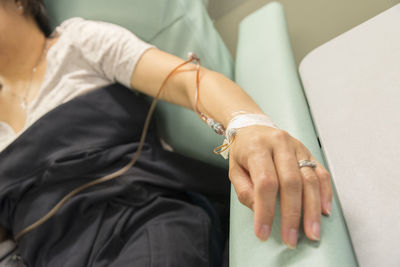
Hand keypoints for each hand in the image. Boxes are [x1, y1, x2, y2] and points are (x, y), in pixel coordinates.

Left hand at [228, 125, 331, 247]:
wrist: (253, 127)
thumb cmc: (243, 151)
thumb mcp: (234, 170)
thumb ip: (245, 191)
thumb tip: (260, 212)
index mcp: (257, 148)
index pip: (265, 182)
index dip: (265, 210)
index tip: (263, 232)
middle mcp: (280, 144)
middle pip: (291, 182)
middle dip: (292, 214)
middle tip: (292, 238)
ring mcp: (297, 147)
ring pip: (310, 179)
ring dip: (312, 209)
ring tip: (312, 231)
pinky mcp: (309, 152)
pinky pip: (321, 173)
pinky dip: (325, 193)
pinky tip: (324, 211)